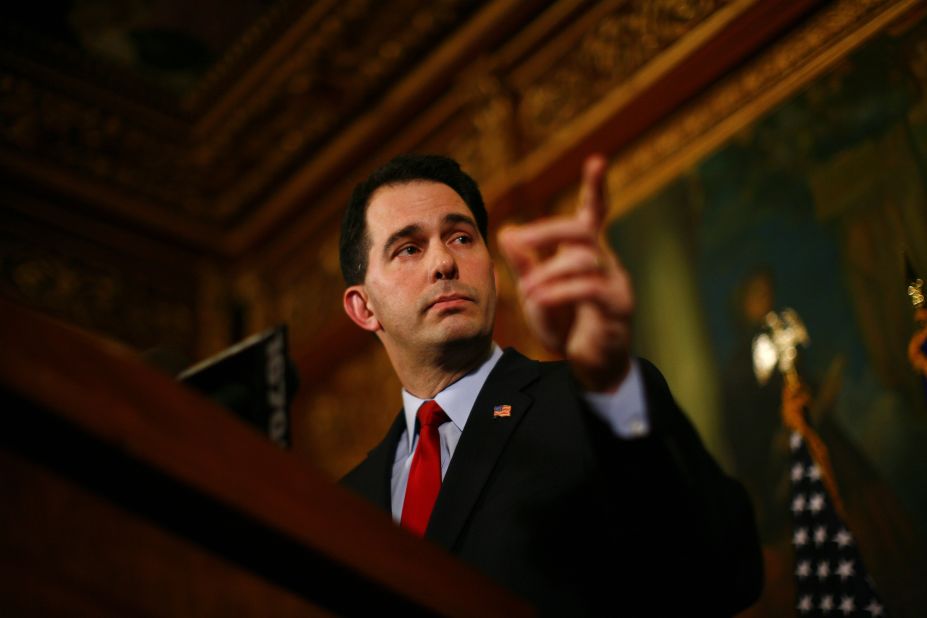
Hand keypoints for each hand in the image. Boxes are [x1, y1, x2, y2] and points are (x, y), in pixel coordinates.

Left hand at [497, 155, 633, 391]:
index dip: (595, 187)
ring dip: (550, 271)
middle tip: (518, 238)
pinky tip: (541, 299)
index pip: (594, 213)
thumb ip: (525, 265)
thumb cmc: (566, 325)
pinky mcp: (619, 308)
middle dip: (549, 229)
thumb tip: (506, 231)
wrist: (590, 366)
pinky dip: (562, 291)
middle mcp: (607, 262)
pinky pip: (591, 289)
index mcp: (588, 253)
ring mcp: (617, 283)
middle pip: (583, 229)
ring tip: (527, 291)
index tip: (596, 159)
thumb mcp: (538, 292)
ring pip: (586, 259)